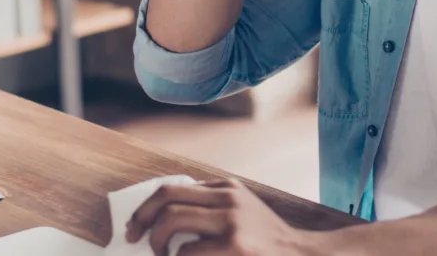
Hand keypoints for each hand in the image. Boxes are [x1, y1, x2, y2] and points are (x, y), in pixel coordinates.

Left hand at [125, 178, 321, 255]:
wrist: (300, 254)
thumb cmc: (265, 240)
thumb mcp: (242, 211)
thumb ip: (211, 207)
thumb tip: (164, 216)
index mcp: (227, 187)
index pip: (173, 188)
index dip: (146, 207)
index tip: (135, 225)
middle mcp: (228, 197)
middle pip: (166, 198)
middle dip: (142, 219)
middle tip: (135, 239)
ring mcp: (232, 220)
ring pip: (171, 220)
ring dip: (156, 242)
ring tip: (161, 255)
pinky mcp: (234, 244)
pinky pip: (187, 251)